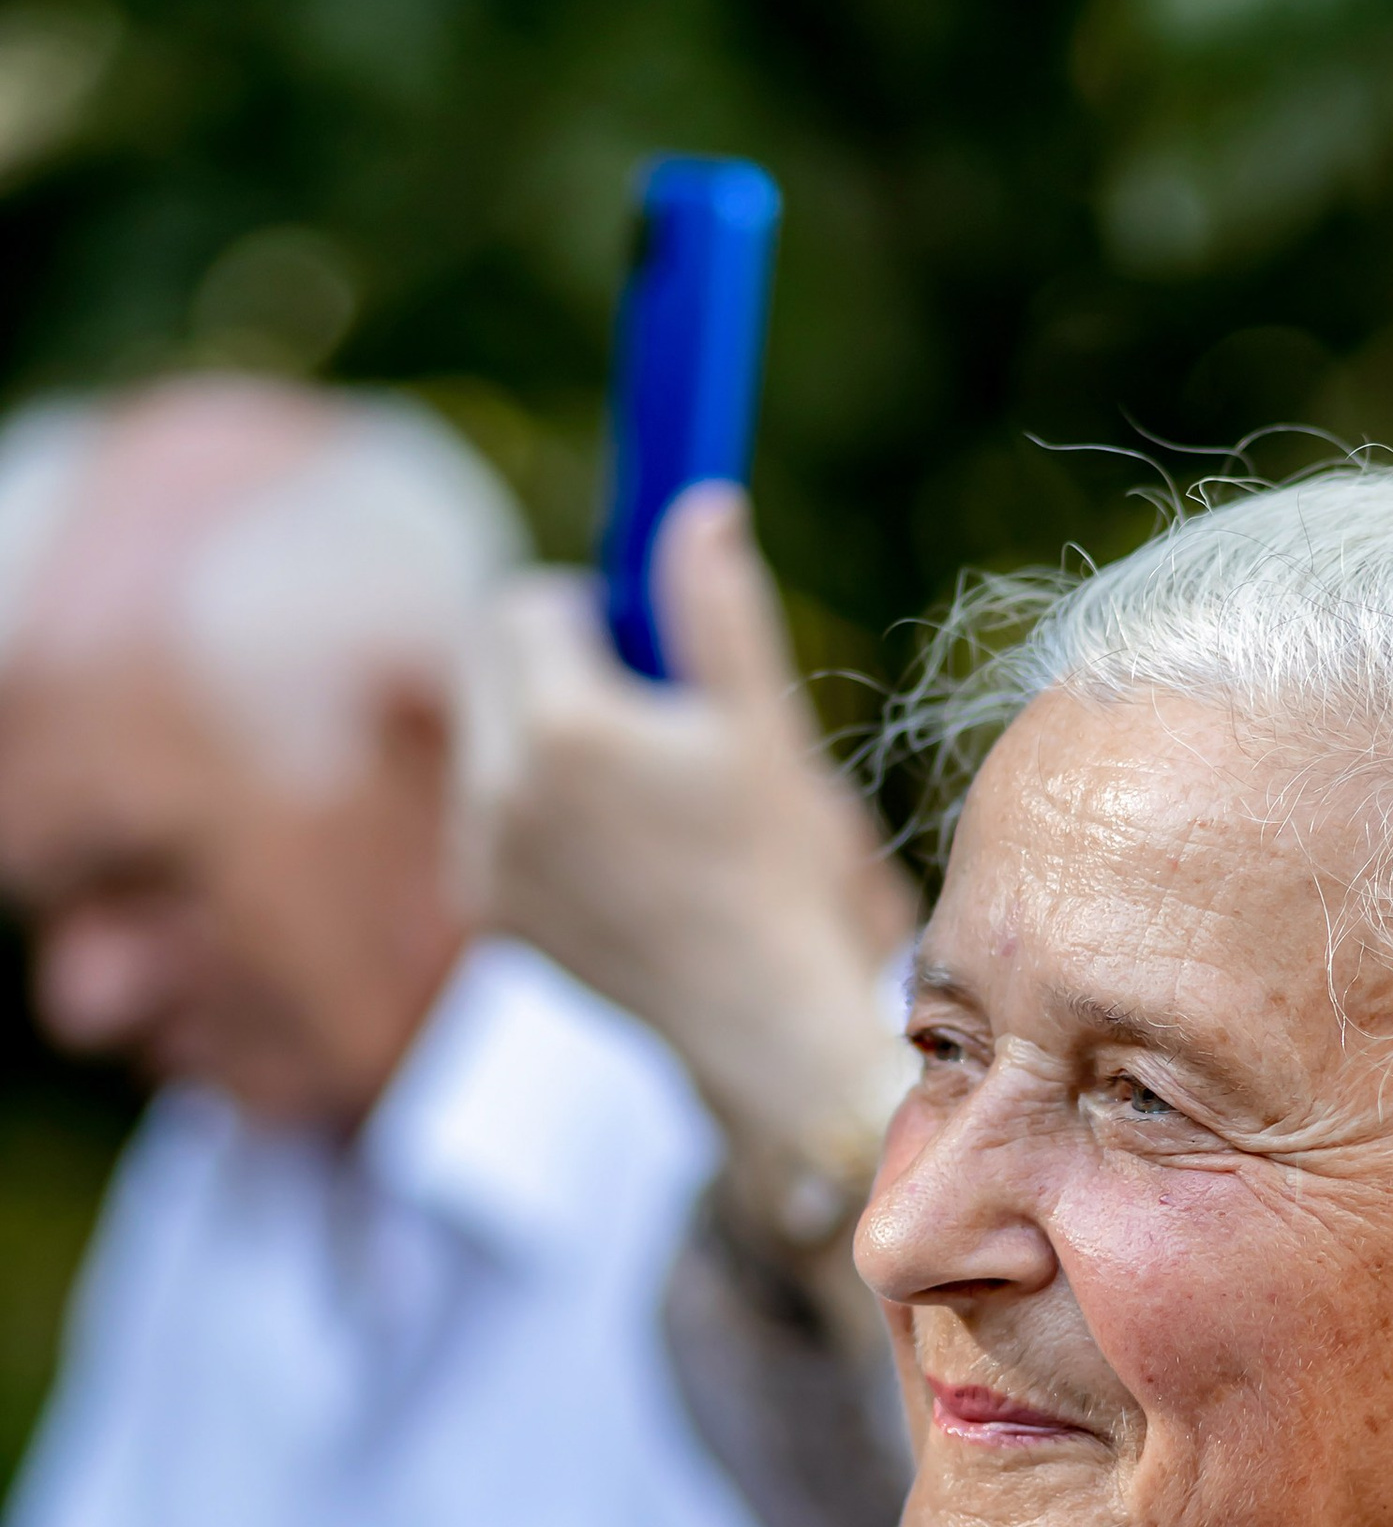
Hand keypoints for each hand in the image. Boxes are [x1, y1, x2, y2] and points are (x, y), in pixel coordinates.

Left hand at [460, 487, 920, 1187]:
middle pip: (488, 665)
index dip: (587, 611)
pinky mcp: (484, 909)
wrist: (763, 1023)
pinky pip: (487, 814)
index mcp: (560, 729)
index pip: (522, 607)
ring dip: (546, 737)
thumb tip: (699, 503)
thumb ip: (713, 607)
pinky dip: (536, 809)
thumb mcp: (763, 728)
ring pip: (486, 739)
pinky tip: (619, 853)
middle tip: (650, 721)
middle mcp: (495, 791)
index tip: (645, 647)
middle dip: (556, 667)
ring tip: (643, 796)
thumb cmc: (778, 872)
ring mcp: (480, 856)